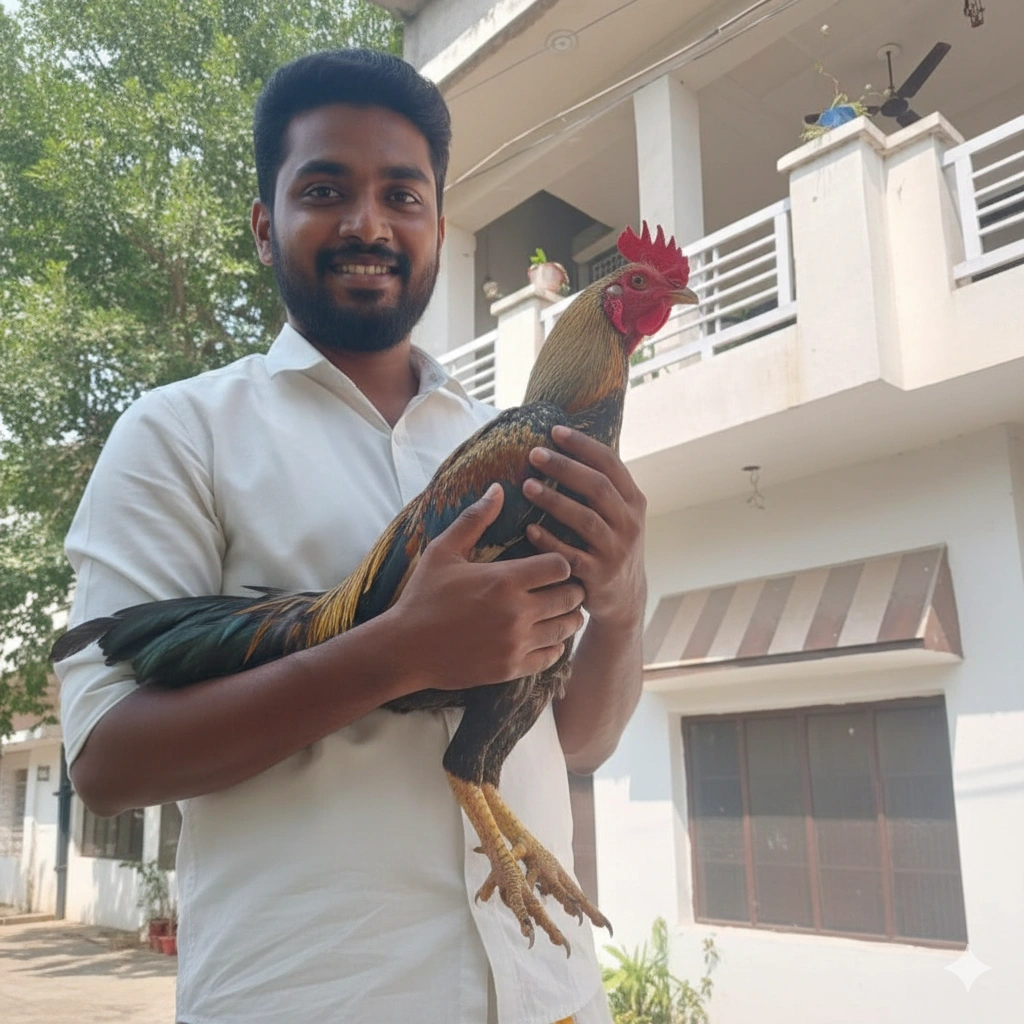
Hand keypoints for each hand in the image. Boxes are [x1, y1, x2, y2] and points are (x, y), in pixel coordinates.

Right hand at [388, 484, 585, 692]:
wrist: (405, 649)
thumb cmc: (423, 595)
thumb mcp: (443, 551)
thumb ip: (474, 519)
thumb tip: (497, 488)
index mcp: (504, 580)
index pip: (561, 566)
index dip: (560, 562)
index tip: (550, 564)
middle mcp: (516, 612)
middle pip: (571, 596)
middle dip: (571, 588)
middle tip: (562, 586)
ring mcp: (516, 643)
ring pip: (567, 627)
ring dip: (568, 616)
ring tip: (558, 609)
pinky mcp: (512, 668)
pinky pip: (553, 656)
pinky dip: (555, 644)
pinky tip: (544, 635)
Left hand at [522, 426, 646, 629]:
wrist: (625, 597)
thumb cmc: (610, 544)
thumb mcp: (618, 514)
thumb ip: (601, 487)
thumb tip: (563, 445)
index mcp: (634, 501)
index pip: (611, 464)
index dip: (584, 445)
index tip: (555, 430)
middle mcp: (629, 523)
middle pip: (597, 487)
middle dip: (565, 467)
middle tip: (534, 454)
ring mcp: (616, 550)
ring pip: (585, 520)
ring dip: (554, 502)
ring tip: (527, 486)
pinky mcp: (600, 576)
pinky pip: (572, 556)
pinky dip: (550, 542)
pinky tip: (529, 530)